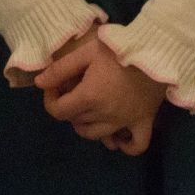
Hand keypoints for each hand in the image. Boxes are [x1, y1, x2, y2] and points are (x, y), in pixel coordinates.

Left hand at [35, 33, 167, 154]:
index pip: (58, 111)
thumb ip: (60, 69)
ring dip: (87, 126)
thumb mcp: (85, 53)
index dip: (49, 100)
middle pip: (76, 122)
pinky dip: (125, 145)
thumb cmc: (118, 49)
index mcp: (89, 97)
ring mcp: (125, 122)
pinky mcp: (144, 122)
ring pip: (98, 136)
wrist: (155, 52)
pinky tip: (118, 136)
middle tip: (72, 91)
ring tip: (89, 109)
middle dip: (68, 108)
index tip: (53, 87)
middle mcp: (105, 115)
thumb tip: (39, 83)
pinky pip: (136, 146)